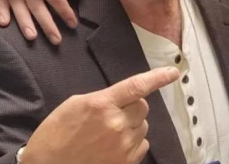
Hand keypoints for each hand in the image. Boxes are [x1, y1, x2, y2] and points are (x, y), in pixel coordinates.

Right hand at [22, 66, 179, 163]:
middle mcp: (116, 124)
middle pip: (143, 106)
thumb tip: (124, 98)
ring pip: (143, 126)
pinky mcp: (126, 162)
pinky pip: (142, 144)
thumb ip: (103, 99)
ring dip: (132, 126)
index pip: (137, 86)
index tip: (173, 73)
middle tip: (114, 114)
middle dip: (133, 107)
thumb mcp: (75, 106)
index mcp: (102, 104)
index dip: (158, 78)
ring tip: (108, 134)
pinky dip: (133, 143)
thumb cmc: (55, 135)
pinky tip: (113, 146)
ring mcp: (122, 145)